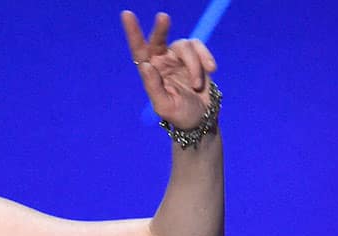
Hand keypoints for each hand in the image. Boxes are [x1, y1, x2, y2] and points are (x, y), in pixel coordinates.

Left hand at [121, 11, 217, 128]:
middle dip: (161, 29)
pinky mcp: (195, 56)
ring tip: (196, 85)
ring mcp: (178, 57)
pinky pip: (198, 47)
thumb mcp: (164, 106)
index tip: (126, 15)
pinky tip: (211, 69)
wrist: (201, 117)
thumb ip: (154, 86)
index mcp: (150, 73)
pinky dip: (205, 57)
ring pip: (185, 46)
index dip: (133, 33)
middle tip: (162, 17)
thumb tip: (145, 65)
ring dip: (194, 65)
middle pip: (158, 39)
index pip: (139, 51)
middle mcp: (162, 61)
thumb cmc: (179, 114)